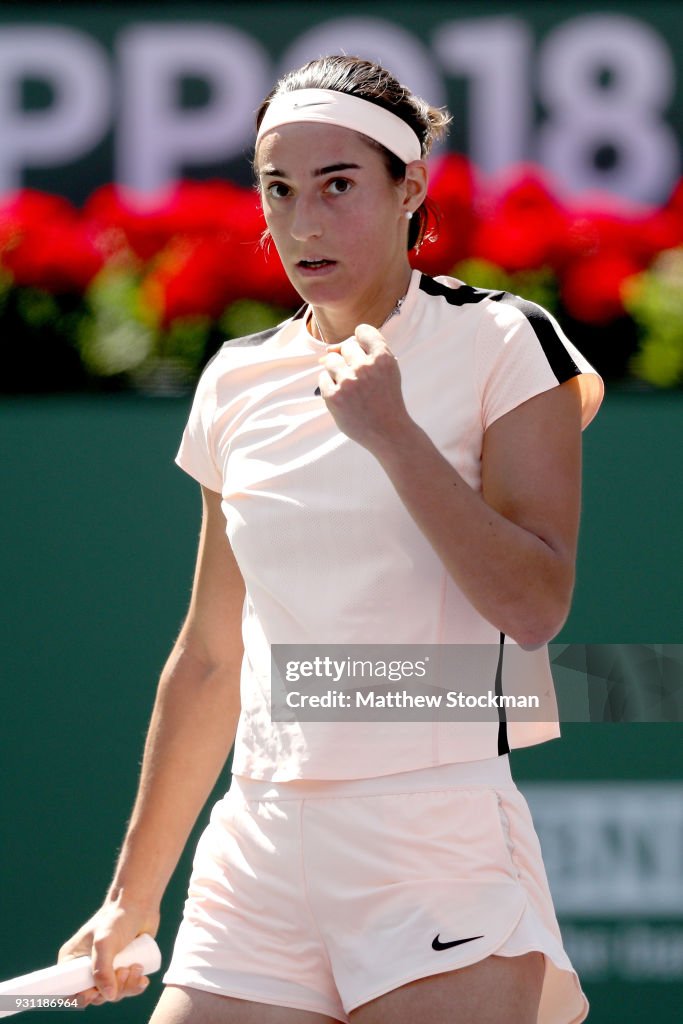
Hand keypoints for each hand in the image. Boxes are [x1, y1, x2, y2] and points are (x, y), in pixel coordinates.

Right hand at [58, 899, 159, 1006]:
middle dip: (111, 990)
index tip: (94, 993)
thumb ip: (102, 969)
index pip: (69, 990)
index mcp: (73, 961)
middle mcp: (87, 967)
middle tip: (123, 970)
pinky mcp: (122, 968)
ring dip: (126, 986)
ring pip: (113, 993)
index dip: (80, 997)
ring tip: (136, 967)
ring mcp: (107, 968)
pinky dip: (135, 986)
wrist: (140, 904)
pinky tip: (142, 977)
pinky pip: (127, 988)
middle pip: (95, 995)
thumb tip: (108, 995)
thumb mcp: (104, 942)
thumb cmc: (117, 918)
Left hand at [317, 323, 413, 452]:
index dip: (361, 341)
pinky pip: (323, 378)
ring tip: (351, 388)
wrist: (388, 432)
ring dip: (337, 371)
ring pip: (330, 359)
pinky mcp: (334, 396)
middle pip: (345, 346)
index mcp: (383, 358)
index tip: (365, 357)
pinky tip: (344, 397)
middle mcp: (366, 367)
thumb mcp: (388, 370)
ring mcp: (348, 382)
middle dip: (349, 360)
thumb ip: (366, 352)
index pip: (363, 330)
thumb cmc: (385, 398)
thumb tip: (328, 349)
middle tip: (360, 380)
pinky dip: (330, 386)